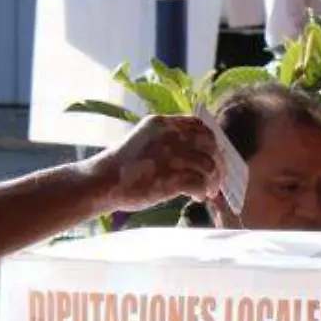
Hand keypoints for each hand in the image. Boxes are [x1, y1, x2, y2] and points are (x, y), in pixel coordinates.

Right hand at [85, 114, 220, 210]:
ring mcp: (172, 156)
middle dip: (217, 162)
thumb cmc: (121, 165)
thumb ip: (166, 140)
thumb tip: (194, 153)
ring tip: (207, 191)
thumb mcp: (143, 139)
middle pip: (209, 144)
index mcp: (162, 123)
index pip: (198, 125)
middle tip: (216, 177)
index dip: (211, 140)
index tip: (213, 154)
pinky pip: (200, 183)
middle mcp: (170, 135)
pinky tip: (197, 197)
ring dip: (212, 180)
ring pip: (209, 165)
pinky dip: (202, 191)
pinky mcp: (171, 178)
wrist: (102, 181)